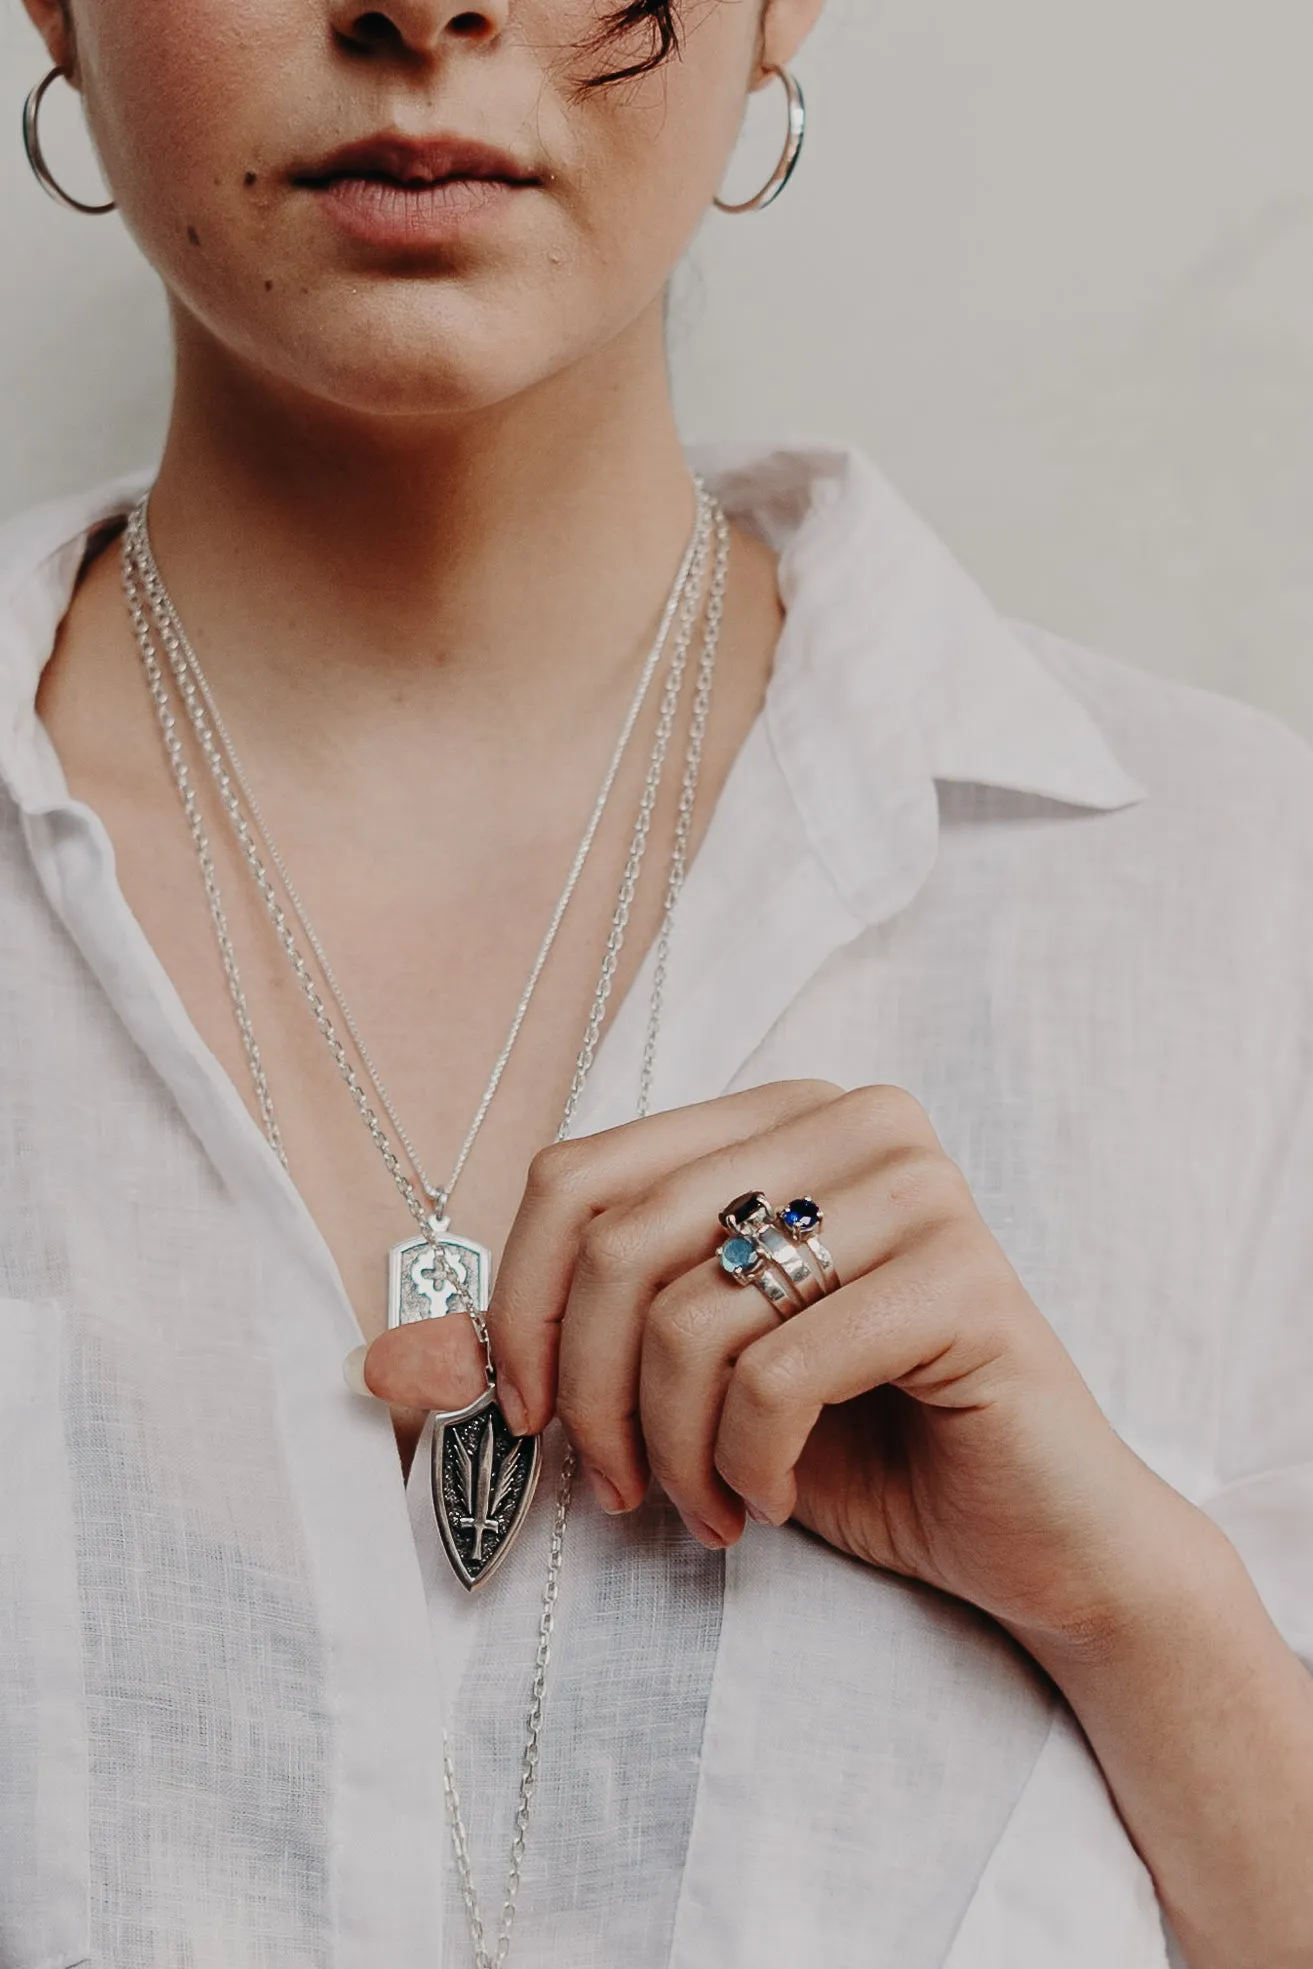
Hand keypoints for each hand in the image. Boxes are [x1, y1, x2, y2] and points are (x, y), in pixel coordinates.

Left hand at [362, 1080, 1184, 1651]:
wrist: (1034, 1534)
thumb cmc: (852, 1447)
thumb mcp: (680, 1393)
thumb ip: (543, 1360)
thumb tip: (377, 1365)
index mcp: (774, 1115)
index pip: (576, 1173)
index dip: (517, 1304)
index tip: (526, 1417)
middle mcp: (850, 1119)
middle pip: (620, 1237)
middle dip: (585, 1390)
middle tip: (615, 1488)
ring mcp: (919, 1185)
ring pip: (692, 1311)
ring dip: (667, 1446)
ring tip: (697, 1508)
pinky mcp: (965, 1274)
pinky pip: (779, 1368)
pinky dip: (742, 1463)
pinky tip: (762, 1503)